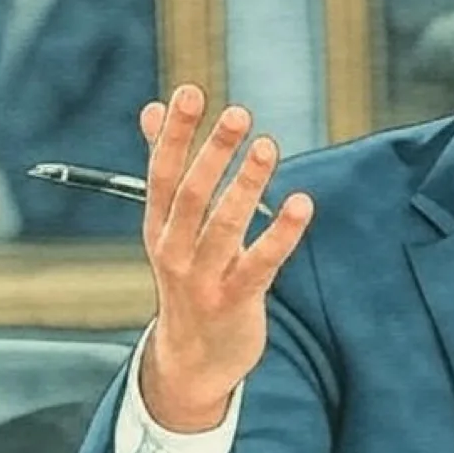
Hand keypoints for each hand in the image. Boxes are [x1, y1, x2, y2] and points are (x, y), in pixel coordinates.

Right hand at [138, 84, 314, 432]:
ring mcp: (203, 278)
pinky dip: (280, 233)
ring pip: (223, 225)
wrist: (192, 360)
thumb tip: (152, 108)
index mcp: (158, 226)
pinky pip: (260, 263)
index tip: (191, 92)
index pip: (161, 172)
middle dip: (213, 151)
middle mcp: (174, 250)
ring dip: (245, 184)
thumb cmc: (188, 276)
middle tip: (237, 113)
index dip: (174, 133)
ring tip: (267, 146)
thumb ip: (165, 167)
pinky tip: (301, 203)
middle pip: (190, 194)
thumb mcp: (168, 226)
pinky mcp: (235, 301)